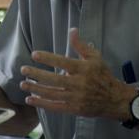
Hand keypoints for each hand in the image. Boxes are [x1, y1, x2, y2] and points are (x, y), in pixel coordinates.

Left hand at [19, 28, 133, 119]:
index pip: (63, 62)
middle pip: (54, 79)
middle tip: (23, 70)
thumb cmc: (103, 75)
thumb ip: (81, 45)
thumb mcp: (95, 57)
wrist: (115, 99)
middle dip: (37, 74)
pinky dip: (42, 104)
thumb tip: (72, 30)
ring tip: (23, 84)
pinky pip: (55, 107)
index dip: (48, 58)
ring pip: (52, 94)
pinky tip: (30, 99)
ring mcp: (76, 98)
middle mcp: (79, 84)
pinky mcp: (74, 109)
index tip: (34, 55)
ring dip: (36, 89)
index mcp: (84, 69)